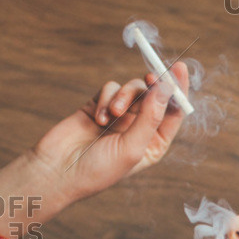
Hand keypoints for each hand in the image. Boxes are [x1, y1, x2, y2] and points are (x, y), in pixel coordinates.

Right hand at [31, 63, 191, 204]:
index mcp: (153, 144)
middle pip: (155, 95)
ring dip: (124, 96)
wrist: (59, 170)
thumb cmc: (98, 169)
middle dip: (152, 87)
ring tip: (113, 113)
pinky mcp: (99, 105)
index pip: (173, 113)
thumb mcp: (131, 148)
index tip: (179, 68)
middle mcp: (139, 128)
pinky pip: (111, 89)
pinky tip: (97, 118)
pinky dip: (106, 98)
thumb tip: (166, 89)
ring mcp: (120, 116)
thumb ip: (150, 118)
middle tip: (151, 77)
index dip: (178, 90)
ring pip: (133, 89)